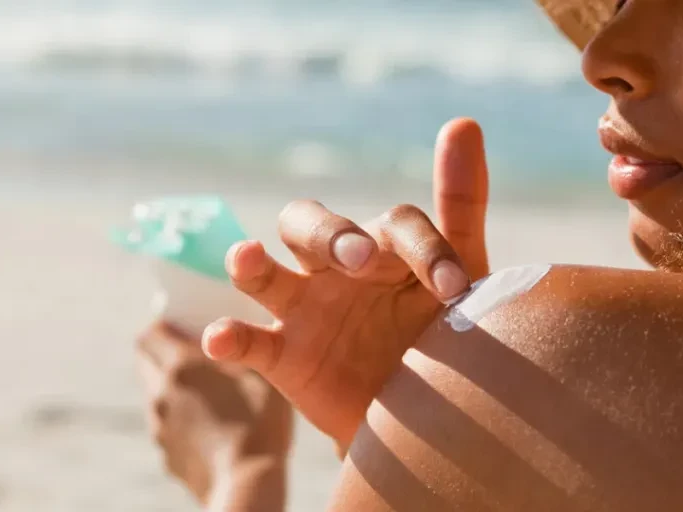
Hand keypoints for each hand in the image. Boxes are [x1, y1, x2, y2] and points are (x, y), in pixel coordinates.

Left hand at [137, 322, 291, 506]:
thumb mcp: (260, 369)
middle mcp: (161, 393)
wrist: (247, 481)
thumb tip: (227, 331)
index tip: (183, 325)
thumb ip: (240, 344)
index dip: (165, 325)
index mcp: (180, 365)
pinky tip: (210, 426)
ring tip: (207, 394)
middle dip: (163, 353)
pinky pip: (167, 426)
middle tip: (193, 354)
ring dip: (172, 388)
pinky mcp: (166, 454)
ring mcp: (160, 426)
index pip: (150, 333)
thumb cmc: (260, 420)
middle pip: (145, 362)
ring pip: (156, 396)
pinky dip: (181, 420)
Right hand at [202, 118, 489, 448]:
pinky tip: (219, 338)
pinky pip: (248, 342)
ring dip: (249, 262)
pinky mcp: (283, 357)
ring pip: (262, 272)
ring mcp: (304, 309)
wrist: (428, 420)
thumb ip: (460, 203)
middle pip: (308, 224)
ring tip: (248, 256)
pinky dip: (228, 337)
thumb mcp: (462, 276)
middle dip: (329, 234)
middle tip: (358, 260)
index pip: (397, 225)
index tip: (455, 290)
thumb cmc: (445, 338)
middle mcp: (335, 268)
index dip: (426, 250)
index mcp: (383, 246)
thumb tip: (463, 121)